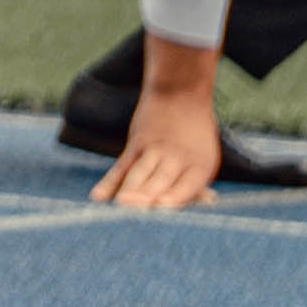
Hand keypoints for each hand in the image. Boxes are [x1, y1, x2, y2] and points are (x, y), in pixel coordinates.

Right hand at [95, 46, 228, 208]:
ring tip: (120, 206)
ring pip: (138, 175)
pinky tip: (99, 197)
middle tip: (133, 214)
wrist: (180, 93)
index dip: (172, 200)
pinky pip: (120, 167)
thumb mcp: (204, 156)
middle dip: (146, 199)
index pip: (185, 188)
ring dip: (128, 191)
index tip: (159, 209)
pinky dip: (109, 183)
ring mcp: (154, 149)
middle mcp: (177, 157)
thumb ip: (198, 180)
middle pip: (158, 183)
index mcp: (200, 164)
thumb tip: (207, 202)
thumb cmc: (194, 132)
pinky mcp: (136, 144)